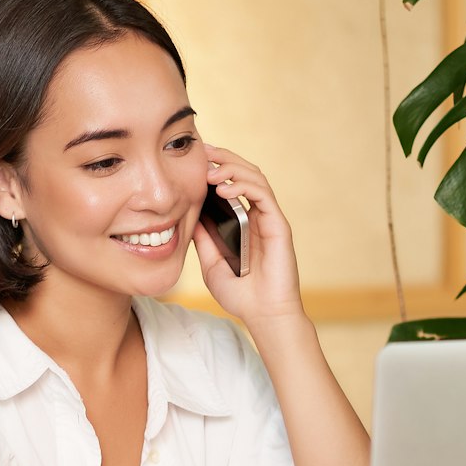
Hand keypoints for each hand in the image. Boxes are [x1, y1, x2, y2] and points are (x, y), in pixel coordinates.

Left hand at [193, 147, 308, 344]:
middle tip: (203, 151)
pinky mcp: (278, 225)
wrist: (262, 314)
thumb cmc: (240, 293)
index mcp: (243, 220)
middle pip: (244, 173)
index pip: (232, 183)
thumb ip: (203, 237)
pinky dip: (243, 186)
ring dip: (232, 168)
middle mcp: (258, 215)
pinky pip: (263, 195)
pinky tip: (224, 189)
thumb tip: (187, 213)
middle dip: (224, 158)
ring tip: (209, 170)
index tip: (195, 159)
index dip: (216, 166)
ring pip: (255, 178)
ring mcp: (269, 218)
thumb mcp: (210, 261)